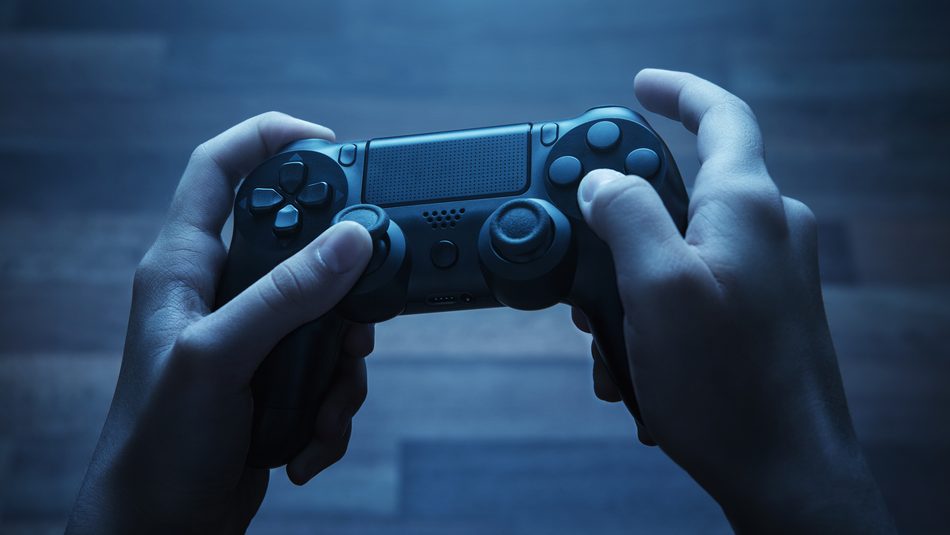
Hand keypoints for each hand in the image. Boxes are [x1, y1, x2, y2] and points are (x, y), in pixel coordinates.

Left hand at [68, 112, 373, 533]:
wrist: (162, 524)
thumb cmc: (158, 443)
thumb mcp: (221, 357)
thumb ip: (286, 293)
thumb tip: (350, 239)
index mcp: (184, 266)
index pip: (219, 170)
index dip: (267, 139)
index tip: (328, 141)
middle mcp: (218, 293)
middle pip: (298, 246)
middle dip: (339, 286)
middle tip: (358, 316)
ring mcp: (248, 337)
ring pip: (326, 315)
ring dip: (342, 364)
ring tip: (324, 403)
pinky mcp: (272, 378)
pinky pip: (327, 369)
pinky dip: (333, 406)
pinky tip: (309, 438)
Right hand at [573, 70, 893, 531]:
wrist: (784, 469)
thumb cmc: (727, 386)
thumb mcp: (655, 288)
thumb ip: (626, 216)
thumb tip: (602, 181)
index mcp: (746, 206)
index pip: (719, 116)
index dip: (676, 92)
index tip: (640, 86)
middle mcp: (767, 229)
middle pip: (685, 189)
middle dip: (624, 221)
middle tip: (585, 257)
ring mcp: (770, 273)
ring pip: (681, 248)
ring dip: (632, 285)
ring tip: (609, 337)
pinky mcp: (763, 311)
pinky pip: (696, 288)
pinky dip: (656, 314)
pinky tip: (635, 362)